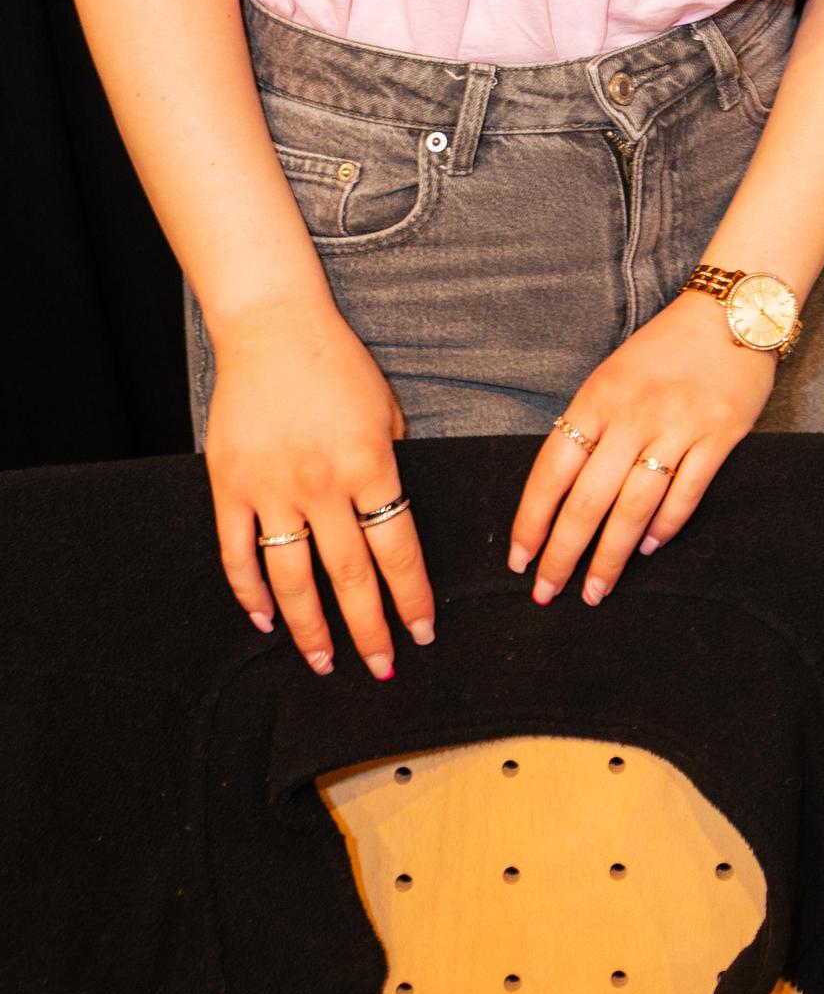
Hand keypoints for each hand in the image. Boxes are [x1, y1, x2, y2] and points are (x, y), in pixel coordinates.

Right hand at [204, 293, 434, 677]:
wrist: (273, 326)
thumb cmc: (338, 364)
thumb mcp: (387, 409)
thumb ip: (392, 464)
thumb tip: (392, 514)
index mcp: (369, 464)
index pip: (397, 550)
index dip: (411, 598)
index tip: (422, 633)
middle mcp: (321, 484)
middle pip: (349, 576)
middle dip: (370, 629)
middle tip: (383, 667)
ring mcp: (271, 488)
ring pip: (292, 578)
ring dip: (310, 627)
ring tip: (323, 662)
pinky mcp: (230, 486)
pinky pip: (238, 552)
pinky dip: (250, 592)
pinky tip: (265, 621)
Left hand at [510, 293, 778, 604]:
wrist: (731, 312)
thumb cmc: (664, 349)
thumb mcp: (611, 376)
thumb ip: (589, 425)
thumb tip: (562, 492)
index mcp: (597, 397)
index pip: (552, 470)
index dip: (532, 521)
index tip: (519, 559)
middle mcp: (633, 415)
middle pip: (588, 500)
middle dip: (563, 555)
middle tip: (548, 592)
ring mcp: (677, 426)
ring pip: (633, 507)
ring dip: (610, 557)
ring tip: (595, 589)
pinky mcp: (718, 436)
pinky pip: (684, 494)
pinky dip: (663, 527)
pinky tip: (647, 549)